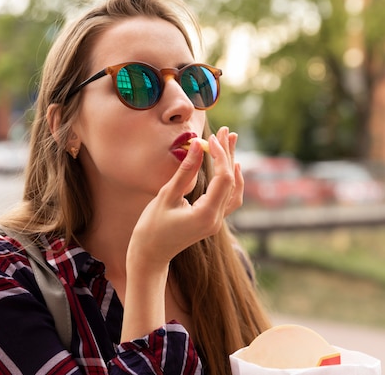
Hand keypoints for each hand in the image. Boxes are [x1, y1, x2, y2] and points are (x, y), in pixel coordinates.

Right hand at [128, 126, 241, 268]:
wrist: (150, 254)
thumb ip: (185, 171)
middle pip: (231, 181)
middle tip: (225, 131)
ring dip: (231, 163)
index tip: (210, 137)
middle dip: (227, 154)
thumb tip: (198, 145)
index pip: (223, 178)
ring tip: (230, 141)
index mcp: (206, 215)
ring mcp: (216, 221)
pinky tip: (232, 165)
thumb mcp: (166, 196)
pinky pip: (230, 197)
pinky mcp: (212, 220)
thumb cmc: (152, 227)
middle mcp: (216, 219)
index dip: (220, 155)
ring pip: (233, 188)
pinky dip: (231, 179)